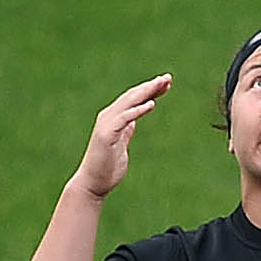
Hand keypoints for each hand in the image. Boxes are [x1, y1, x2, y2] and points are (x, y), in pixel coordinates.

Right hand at [76, 74, 168, 197]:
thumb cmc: (107, 167)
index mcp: (114, 119)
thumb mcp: (122, 144)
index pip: (134, 99)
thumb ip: (126, 131)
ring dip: (146, 92)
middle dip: (150, 86)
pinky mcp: (107, 134)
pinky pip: (124, 118)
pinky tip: (151, 104)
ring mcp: (107, 125)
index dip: (149, 90)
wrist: (93, 183)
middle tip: (167, 77)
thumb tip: (133, 122)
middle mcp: (109, 117)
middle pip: (132, 96)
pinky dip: (137, 110)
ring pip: (129, 102)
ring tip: (161, 85)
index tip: (166, 84)